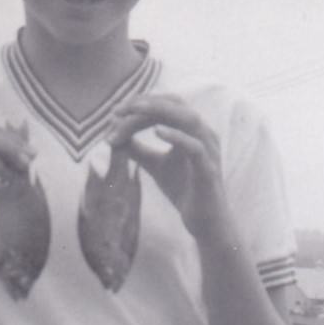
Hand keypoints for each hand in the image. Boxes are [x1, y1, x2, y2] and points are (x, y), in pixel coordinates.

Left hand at [106, 95, 232, 245]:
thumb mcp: (155, 166)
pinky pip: (195, 147)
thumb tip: (114, 137)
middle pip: (176, 104)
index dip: (141, 105)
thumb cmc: (183, 190)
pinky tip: (156, 131)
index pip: (166, 106)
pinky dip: (176, 136)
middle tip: (119, 109)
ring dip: (159, 112)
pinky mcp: (209, 169)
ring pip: (188, 119)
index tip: (115, 112)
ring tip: (134, 111)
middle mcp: (203, 134)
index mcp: (192, 130)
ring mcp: (209, 150)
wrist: (204, 222)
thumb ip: (138, 150)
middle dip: (147, 103)